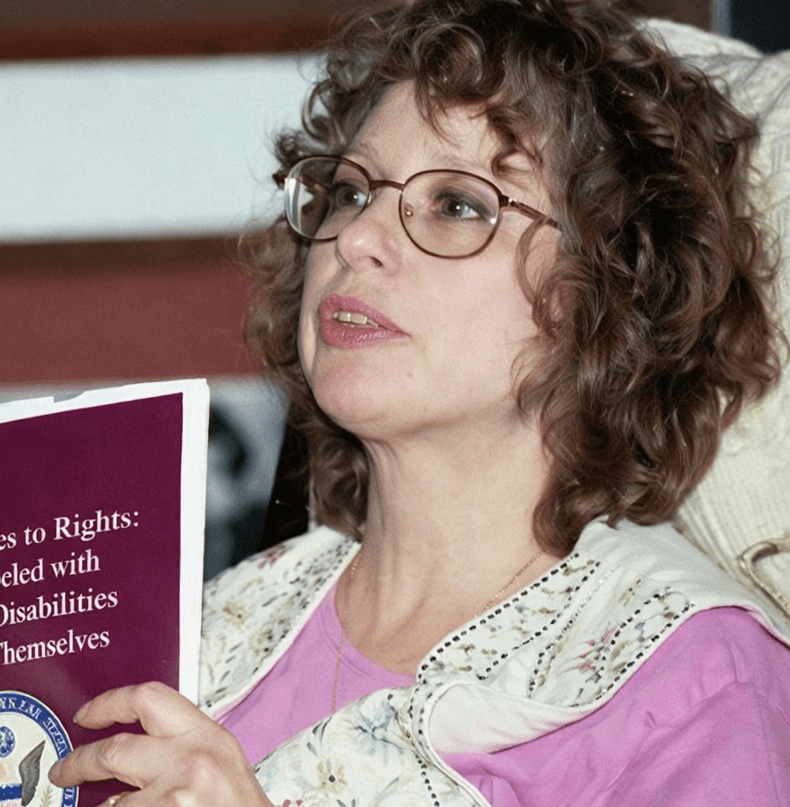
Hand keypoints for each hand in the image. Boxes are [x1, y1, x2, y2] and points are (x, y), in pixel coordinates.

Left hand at [49, 681, 274, 806]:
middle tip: (64, 770)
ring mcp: (173, 798)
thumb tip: (130, 749)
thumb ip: (182, 748)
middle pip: (114, 750)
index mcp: (207, 736)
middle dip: (80, 762)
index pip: (149, 698)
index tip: (87, 713)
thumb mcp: (220, 764)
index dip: (110, 702)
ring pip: (113, 804)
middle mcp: (190, 761)